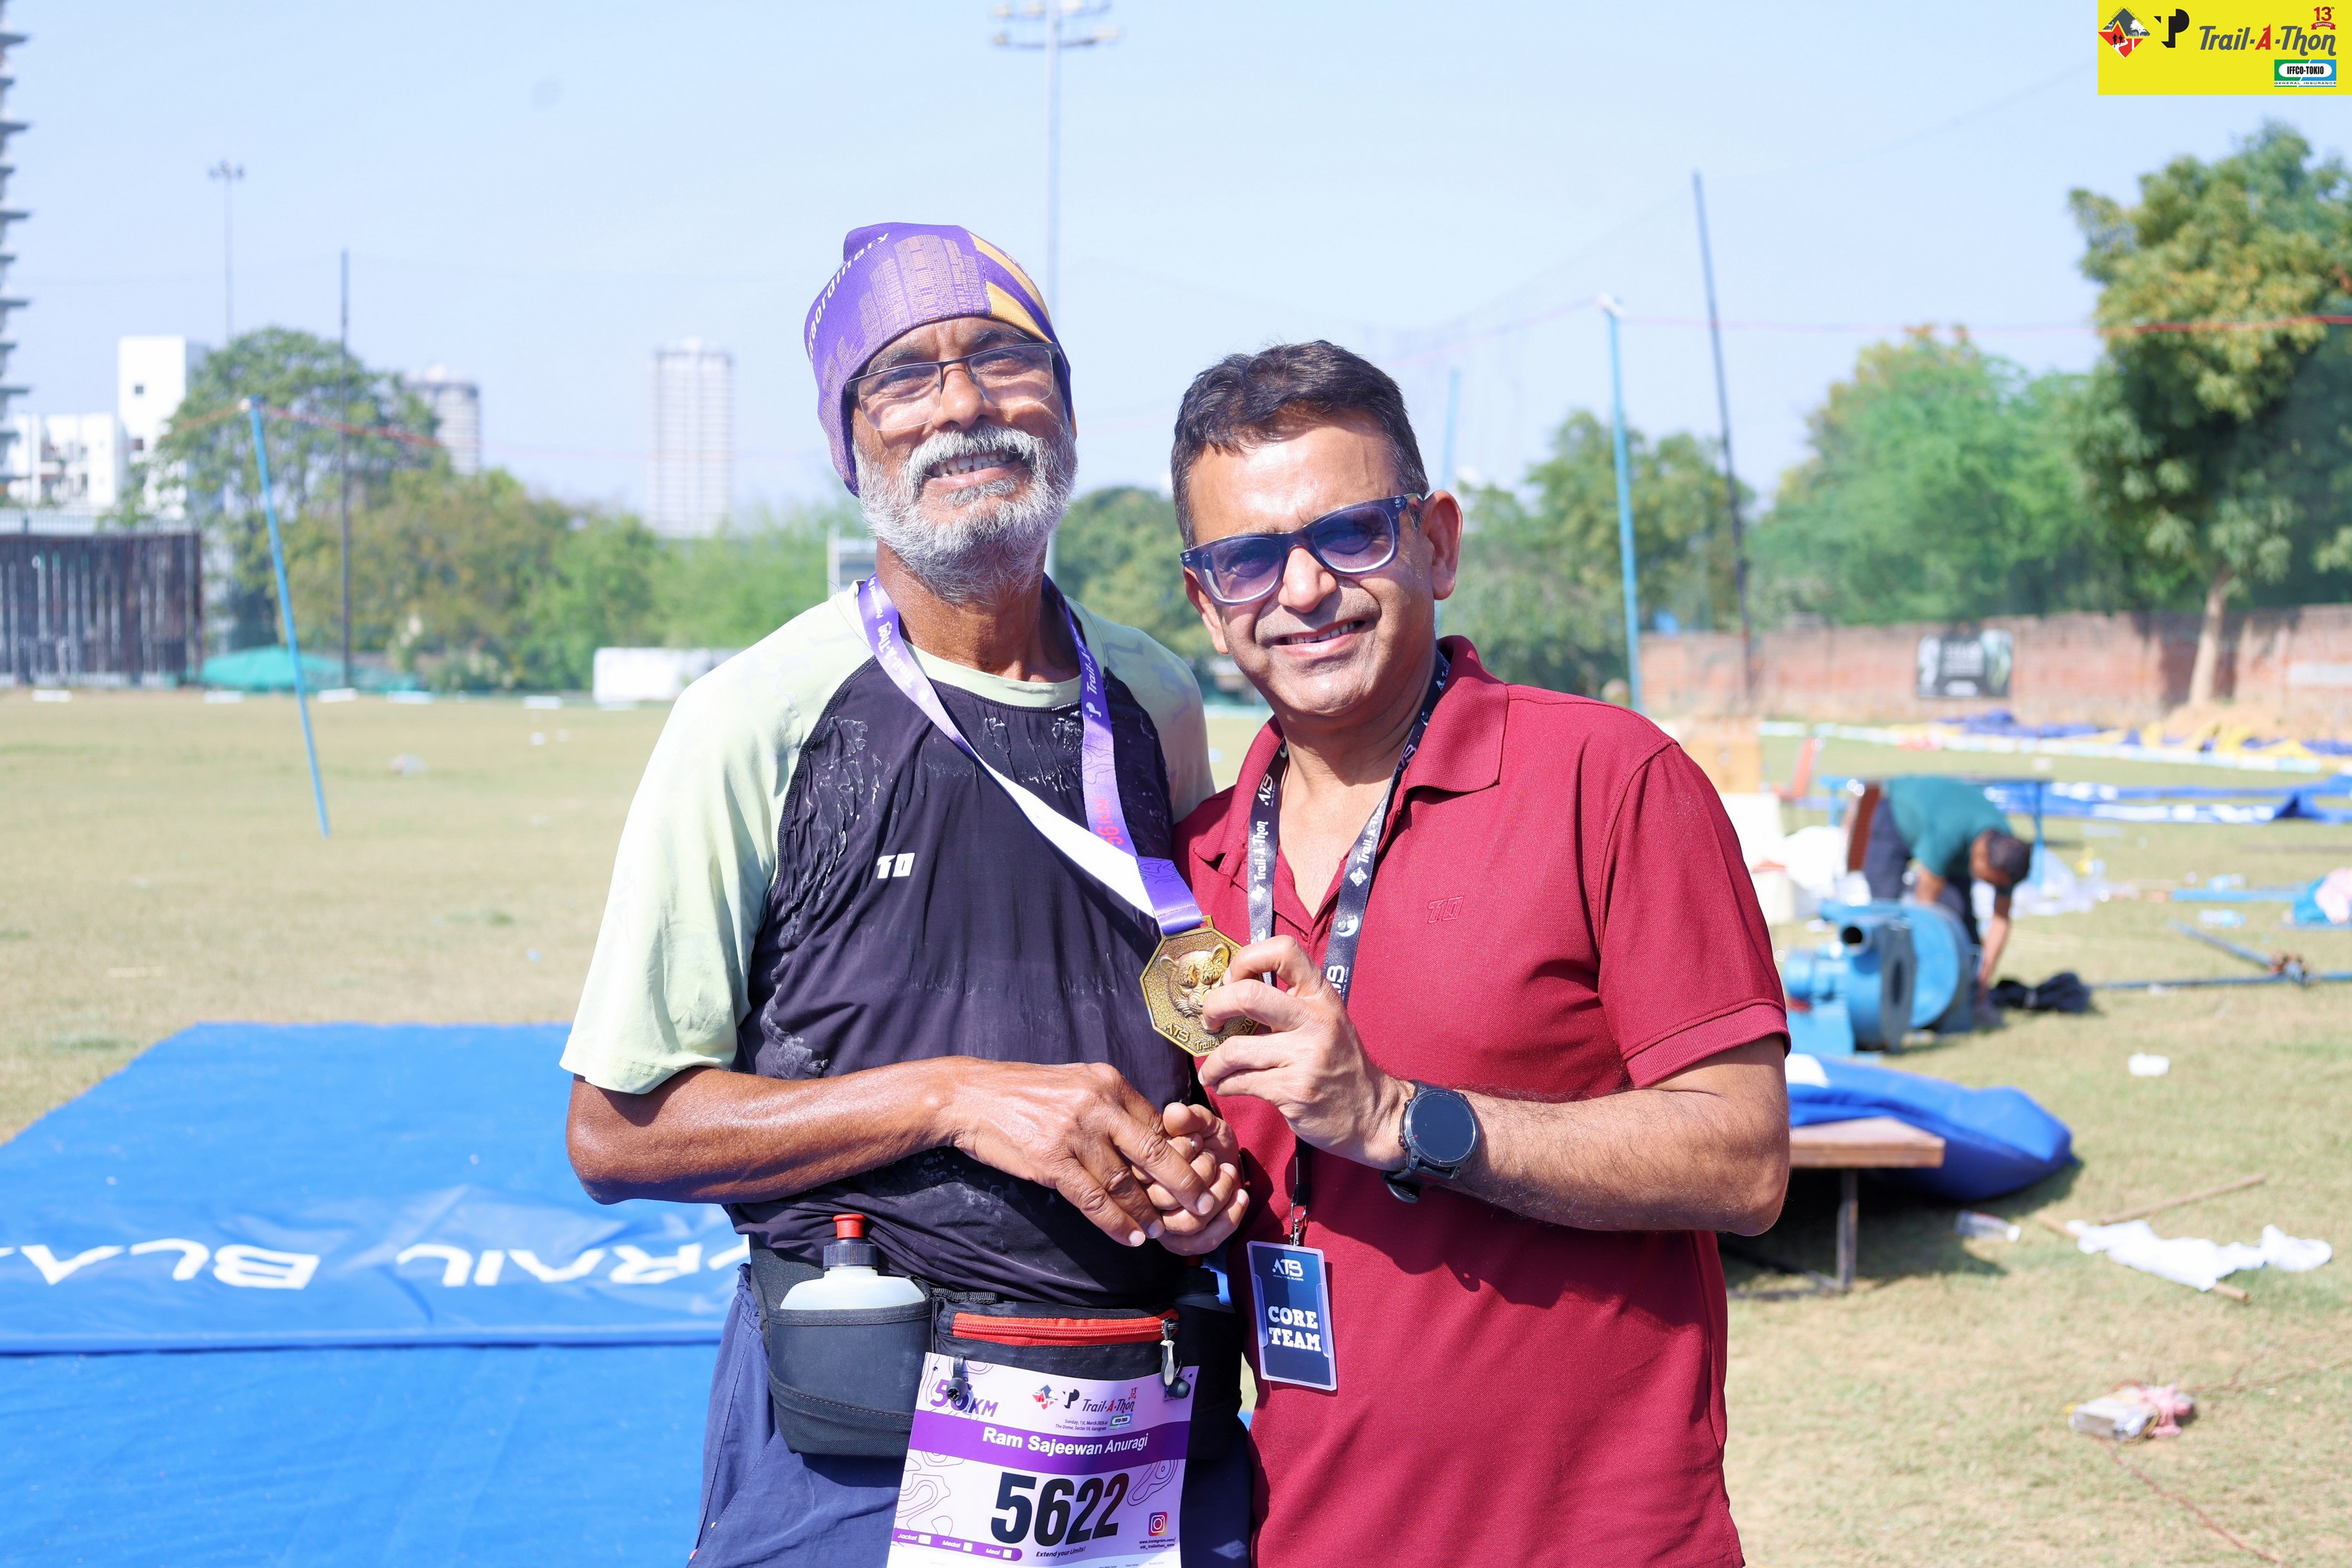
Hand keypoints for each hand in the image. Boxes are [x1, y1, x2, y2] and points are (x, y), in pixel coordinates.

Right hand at [941, 1060, 1218, 1247]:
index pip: (1156, 1122)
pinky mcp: (1051, 1160)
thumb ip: (1108, 1104)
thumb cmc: (1023, 1092)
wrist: (970, 1095)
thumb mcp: (1075, 1083)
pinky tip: (1130, 1237)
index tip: (1194, 1176)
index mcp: (1108, 1081)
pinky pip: (1093, 1199)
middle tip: (1203, 1204)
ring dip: (1146, 1211)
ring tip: (1160, 1231)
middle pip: (1153, 1150)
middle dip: (1183, 1182)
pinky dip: (1115, 1222)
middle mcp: (1097, 1104)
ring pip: (1123, 1181)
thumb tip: (1146, 1134)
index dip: (1178, 1154)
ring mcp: (1074, 1132)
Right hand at [1144, 1103, 1248, 1255]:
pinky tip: (1241, 1195)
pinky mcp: (1181, 1242)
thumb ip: (1190, 1117)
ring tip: (1230, 1173)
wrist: (1223, 1160)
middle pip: (1166, 1200)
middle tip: (1215, 1160)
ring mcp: (1161, 1225)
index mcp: (1137, 1169)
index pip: (1150, 1170)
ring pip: (1187, 1223)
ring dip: (1217, 1196)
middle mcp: (1143, 1201)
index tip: (1198, 1140)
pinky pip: (1203, 1241)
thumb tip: (1175, 1114)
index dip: (1181, 1154)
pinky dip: (1229, 1218)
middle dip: (1201, 1176)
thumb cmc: (1207, 1140)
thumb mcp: (1202, 1122)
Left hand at [1195, 935, 1410, 1172]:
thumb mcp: (1323, 1019)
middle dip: (1214, 1006)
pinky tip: (1226, 1085)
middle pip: (1247, 995)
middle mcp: (1315, 1020)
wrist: (1371, 1112)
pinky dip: (1224, 1084)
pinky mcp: (1293, 1090)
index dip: (1246, 959)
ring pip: (1235, 1049)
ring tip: (1211, 1068)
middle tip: (1210, 1021)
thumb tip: (1228, 990)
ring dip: (1213, 1062)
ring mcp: (1305, 1056)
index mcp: (1320, 995)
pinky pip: (1241, 1082)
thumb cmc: (1337, 1061)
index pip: (1283, 950)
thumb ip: (1286, 1002)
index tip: (1232, 980)